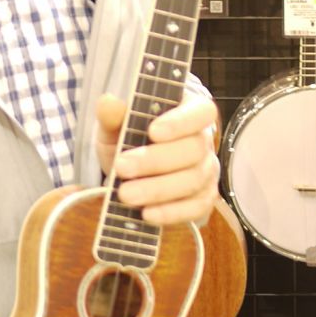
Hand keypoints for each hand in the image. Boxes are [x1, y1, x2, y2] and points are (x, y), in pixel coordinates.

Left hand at [96, 95, 219, 225]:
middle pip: (193, 150)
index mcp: (189, 111)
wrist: (130, 172)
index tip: (153, 131)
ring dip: (158, 189)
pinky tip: (147, 214)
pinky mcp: (203, 199)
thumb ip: (113, 115)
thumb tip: (109, 103)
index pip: (201, 112)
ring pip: (193, 180)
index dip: (181, 122)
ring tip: (125, 194)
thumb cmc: (128, 140)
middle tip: (123, 167)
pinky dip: (171, 212)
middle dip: (156, 161)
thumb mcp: (115, 125)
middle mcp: (204, 141)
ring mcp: (206, 171)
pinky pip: (195, 208)